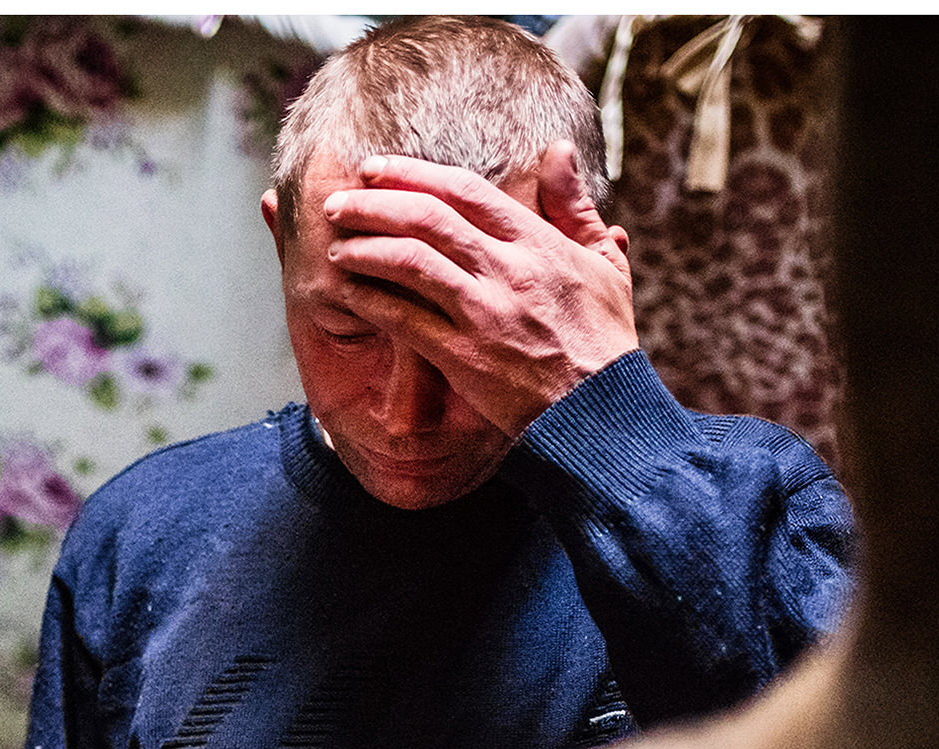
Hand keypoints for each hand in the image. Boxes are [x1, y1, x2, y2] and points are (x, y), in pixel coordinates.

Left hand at [323, 142, 638, 441]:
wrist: (599, 409)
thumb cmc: (603, 339)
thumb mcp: (603, 263)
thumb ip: (574, 206)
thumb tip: (558, 150)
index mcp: (536, 242)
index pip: (464, 190)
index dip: (412, 174)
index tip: (375, 168)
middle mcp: (507, 270)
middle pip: (428, 218)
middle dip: (374, 205)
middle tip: (337, 203)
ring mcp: (483, 313)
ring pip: (411, 262)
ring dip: (364, 249)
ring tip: (335, 247)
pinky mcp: (463, 356)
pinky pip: (404, 318)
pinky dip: (370, 300)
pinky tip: (346, 292)